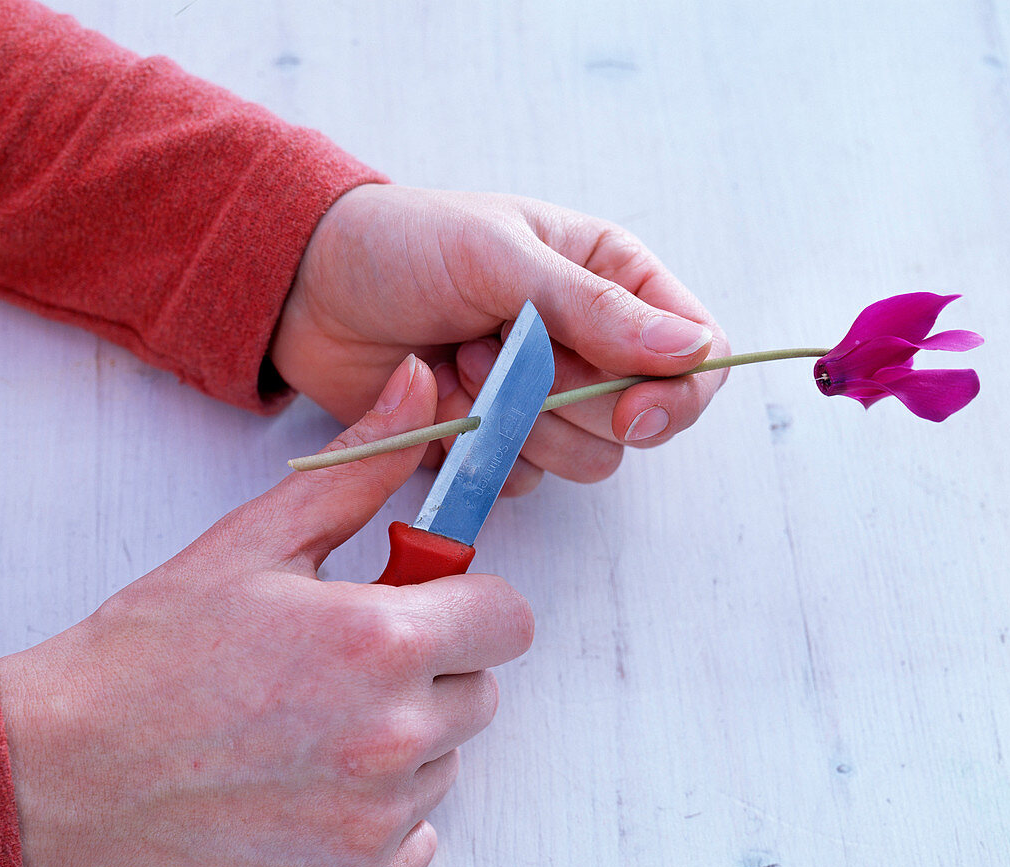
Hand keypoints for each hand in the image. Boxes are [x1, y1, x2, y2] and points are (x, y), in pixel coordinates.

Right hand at [0, 356, 533, 866]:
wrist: (62, 774)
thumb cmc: (150, 658)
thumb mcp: (257, 542)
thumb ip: (359, 468)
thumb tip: (420, 393)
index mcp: (379, 643)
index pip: (509, 618)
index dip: (471, 601)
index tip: (428, 600)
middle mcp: (390, 738)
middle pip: (481, 690)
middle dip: (434, 665)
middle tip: (351, 657)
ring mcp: (373, 821)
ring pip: (445, 759)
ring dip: (403, 736)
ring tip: (315, 718)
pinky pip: (416, 833)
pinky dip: (381, 809)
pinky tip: (312, 781)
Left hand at [271, 184, 729, 495]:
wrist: (312, 288)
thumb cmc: (405, 244)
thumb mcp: (500, 255)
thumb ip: (594, 307)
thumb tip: (691, 350)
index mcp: (612, 280)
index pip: (697, 353)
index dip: (678, 395)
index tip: (633, 413)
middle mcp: (591, 345)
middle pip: (642, 420)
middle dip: (569, 399)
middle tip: (498, 345)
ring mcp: (545, 399)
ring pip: (586, 460)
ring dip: (520, 422)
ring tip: (462, 360)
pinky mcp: (497, 441)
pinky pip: (523, 479)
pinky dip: (481, 450)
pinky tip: (440, 397)